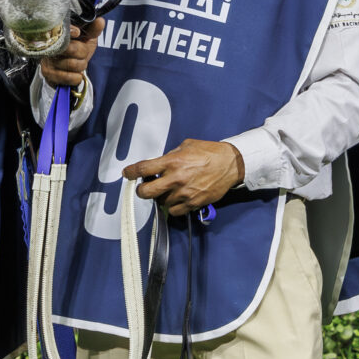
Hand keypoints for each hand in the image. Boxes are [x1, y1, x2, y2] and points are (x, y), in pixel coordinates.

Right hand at [40, 17, 100, 90]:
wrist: (68, 68)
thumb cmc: (77, 49)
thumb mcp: (86, 38)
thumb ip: (93, 29)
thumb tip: (100, 21)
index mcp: (57, 33)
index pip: (61, 29)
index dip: (71, 31)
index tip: (78, 33)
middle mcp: (49, 46)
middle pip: (72, 48)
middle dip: (83, 52)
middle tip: (81, 53)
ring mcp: (47, 60)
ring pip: (72, 64)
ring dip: (81, 66)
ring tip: (77, 63)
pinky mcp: (48, 74)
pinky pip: (69, 77)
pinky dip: (76, 77)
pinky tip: (73, 73)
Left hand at [124, 139, 243, 215]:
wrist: (230, 164)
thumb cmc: (209, 152)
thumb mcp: (186, 146)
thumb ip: (170, 155)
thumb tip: (159, 165)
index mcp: (172, 162)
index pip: (143, 169)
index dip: (131, 172)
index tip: (127, 174)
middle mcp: (175, 178)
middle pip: (145, 192)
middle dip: (141, 191)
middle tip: (144, 188)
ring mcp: (184, 193)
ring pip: (160, 203)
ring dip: (160, 198)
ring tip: (167, 191)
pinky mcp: (193, 203)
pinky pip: (174, 212)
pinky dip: (172, 207)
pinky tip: (177, 199)